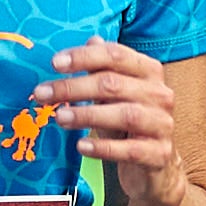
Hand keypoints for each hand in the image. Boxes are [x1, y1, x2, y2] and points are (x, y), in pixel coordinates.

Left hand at [38, 41, 187, 205]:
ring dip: (87, 115)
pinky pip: (129, 150)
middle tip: (42, 94)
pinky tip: (81, 145)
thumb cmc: (130, 125)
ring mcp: (162, 124)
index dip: (84, 57)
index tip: (54, 63)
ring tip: (59, 118)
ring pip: (124, 114)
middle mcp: (160, 94)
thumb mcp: (116, 94)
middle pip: (113, 84)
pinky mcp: (159, 153)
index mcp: (150, 71)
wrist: (156, 166)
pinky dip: (103, 147)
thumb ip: (104, 68)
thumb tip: (90, 39)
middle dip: (73, 88)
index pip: (116, 55)